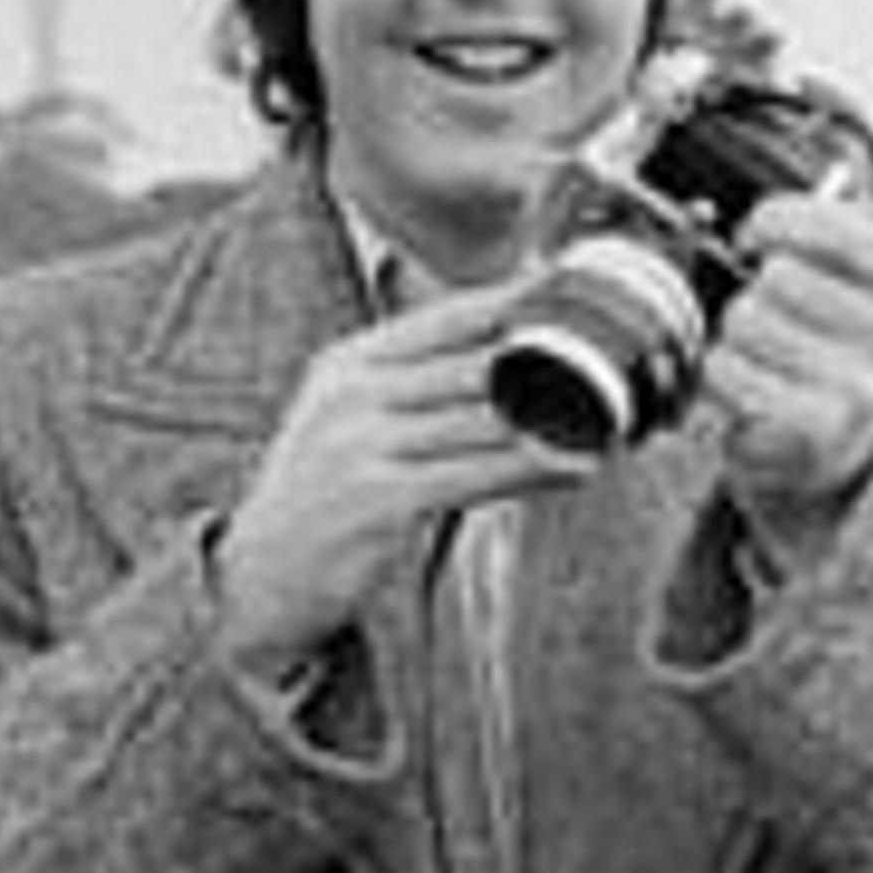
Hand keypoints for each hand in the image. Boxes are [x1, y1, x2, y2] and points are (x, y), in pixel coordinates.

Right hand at [212, 287, 586, 676]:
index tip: (579, 289)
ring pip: (486, 417)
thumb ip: (411, 384)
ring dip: (558, 417)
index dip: (521, 299)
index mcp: (349, 363)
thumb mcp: (346, 423)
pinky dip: (534, 468)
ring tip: (616, 412)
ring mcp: (363, 444)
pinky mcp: (380, 499)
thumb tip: (504, 356)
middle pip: (477, 361)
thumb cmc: (318, 505)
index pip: (450, 314)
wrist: (253, 583)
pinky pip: (479, 474)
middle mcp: (354, 394)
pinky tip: (576, 464)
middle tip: (619, 355)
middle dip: (554, 360)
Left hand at [700, 193, 872, 526]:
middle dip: (754, 297)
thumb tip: (712, 216)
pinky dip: (719, 379)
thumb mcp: (843, 292)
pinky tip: (743, 396)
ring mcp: (861, 387)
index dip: (774, 221)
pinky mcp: (815, 430)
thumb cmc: (828, 361)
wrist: (837, 460)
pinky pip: (727, 370)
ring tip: (758, 366)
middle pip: (777, 275)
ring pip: (747, 318)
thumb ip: (809, 242)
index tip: (752, 237)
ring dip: (734, 341)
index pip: (834, 227)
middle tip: (766, 330)